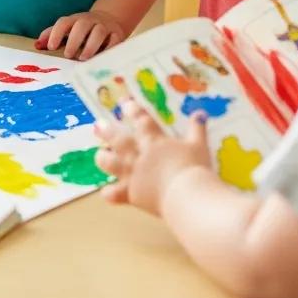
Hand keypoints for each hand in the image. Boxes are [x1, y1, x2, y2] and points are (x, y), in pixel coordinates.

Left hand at [36, 10, 125, 58]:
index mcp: (75, 20)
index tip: (50, 47)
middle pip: (82, 25)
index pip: (64, 22)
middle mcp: (89, 21)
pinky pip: (115, 40)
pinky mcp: (117, 34)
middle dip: (74, 40)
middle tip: (68, 55)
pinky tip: (101, 59)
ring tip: (83, 58)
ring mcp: (104, 26)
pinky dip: (109, 49)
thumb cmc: (82, 30)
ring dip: (91, 45)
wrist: (108, 20)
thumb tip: (37, 45)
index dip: (56, 33)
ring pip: (99, 31)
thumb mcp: (67, 30)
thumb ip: (52, 36)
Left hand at [94, 100, 210, 214]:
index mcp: (154, 140)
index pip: (140, 119)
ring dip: (102, 158)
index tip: (123, 101)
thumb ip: (197, 128)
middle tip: (97, 125)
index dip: (131, 108)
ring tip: (98, 155)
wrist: (187, 195)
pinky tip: (107, 192)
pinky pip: (114, 194)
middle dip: (106, 131)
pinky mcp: (131, 194)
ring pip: (110, 163)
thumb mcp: (199, 145)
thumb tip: (200, 112)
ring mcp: (132, 174)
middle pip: (118, 139)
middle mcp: (138, 155)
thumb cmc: (194, 168)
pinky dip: (109, 193)